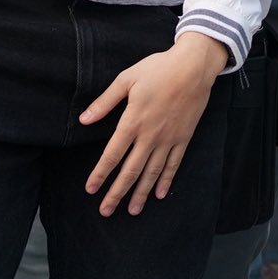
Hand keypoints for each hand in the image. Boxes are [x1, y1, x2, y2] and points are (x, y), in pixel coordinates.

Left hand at [79, 32, 226, 216]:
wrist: (193, 67)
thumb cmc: (158, 69)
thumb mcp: (126, 79)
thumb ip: (105, 102)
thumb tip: (83, 119)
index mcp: (133, 121)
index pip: (112, 155)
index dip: (100, 174)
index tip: (91, 189)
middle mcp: (149, 136)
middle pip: (130, 171)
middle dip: (117, 193)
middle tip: (106, 211)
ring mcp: (168, 139)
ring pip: (152, 173)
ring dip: (140, 193)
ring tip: (132, 210)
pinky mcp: (183, 138)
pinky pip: (173, 164)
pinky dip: (166, 180)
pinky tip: (159, 194)